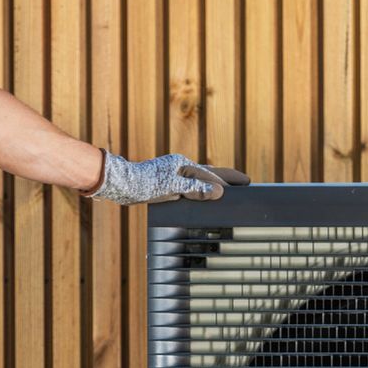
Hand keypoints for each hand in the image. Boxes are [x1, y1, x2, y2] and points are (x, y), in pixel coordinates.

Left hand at [86, 151, 249, 204]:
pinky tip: (203, 202)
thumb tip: (220, 192)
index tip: (246, 184)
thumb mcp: (172, 187)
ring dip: (215, 186)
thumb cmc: (144, 183)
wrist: (121, 185)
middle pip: (210, 174)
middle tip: (245, 182)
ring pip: (201, 182)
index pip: (212, 175)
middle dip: (228, 178)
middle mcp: (181, 168)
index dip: (229, 180)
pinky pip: (191, 191)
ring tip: (230, 192)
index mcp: (184, 165)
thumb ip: (196, 190)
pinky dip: (201, 195)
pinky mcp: (168, 187)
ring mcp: (175, 177)